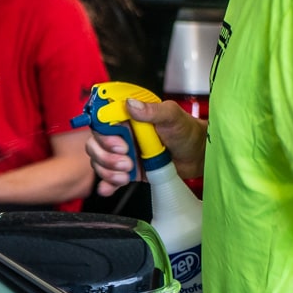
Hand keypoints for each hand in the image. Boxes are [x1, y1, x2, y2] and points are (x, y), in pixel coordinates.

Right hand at [84, 99, 206, 195]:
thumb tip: (131, 104)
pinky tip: (110, 188)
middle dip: (106, 156)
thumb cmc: (186, 131)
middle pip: (96, 143)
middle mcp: (122, 133)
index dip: (104, 134)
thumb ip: (152, 110)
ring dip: (108, 170)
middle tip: (127, 161)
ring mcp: (123, 153)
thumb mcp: (172, 116)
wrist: (196, 155)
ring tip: (128, 174)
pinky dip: (106, 184)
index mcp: (129, 116)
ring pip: (99, 161)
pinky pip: (109, 178)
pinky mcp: (127, 170)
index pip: (101, 121)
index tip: (120, 144)